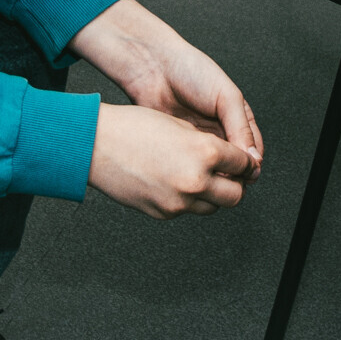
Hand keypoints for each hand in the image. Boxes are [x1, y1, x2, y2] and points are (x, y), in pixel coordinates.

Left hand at [71, 0, 263, 169]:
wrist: (153, 68)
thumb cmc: (192, 71)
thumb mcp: (226, 97)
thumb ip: (241, 128)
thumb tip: (254, 160)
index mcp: (238, 118)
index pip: (253, 150)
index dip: (252, 165)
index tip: (247, 175)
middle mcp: (220, 131)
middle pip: (233, 164)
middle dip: (232, 173)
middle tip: (225, 177)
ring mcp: (199, 140)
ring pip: (212, 168)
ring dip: (212, 174)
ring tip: (208, 173)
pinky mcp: (180, 146)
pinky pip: (191, 165)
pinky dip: (194, 170)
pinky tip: (191, 168)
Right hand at [88, 102, 257, 216]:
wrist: (95, 145)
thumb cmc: (133, 127)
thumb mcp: (180, 126)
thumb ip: (208, 145)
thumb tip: (228, 158)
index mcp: (204, 152)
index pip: (243, 164)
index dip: (245, 161)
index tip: (243, 161)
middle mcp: (195, 181)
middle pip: (236, 195)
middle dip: (236, 185)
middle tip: (230, 176)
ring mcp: (179, 202)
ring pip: (213, 207)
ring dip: (213, 195)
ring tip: (200, 177)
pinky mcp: (163, 213)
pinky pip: (187, 210)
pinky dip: (188, 199)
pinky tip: (174, 181)